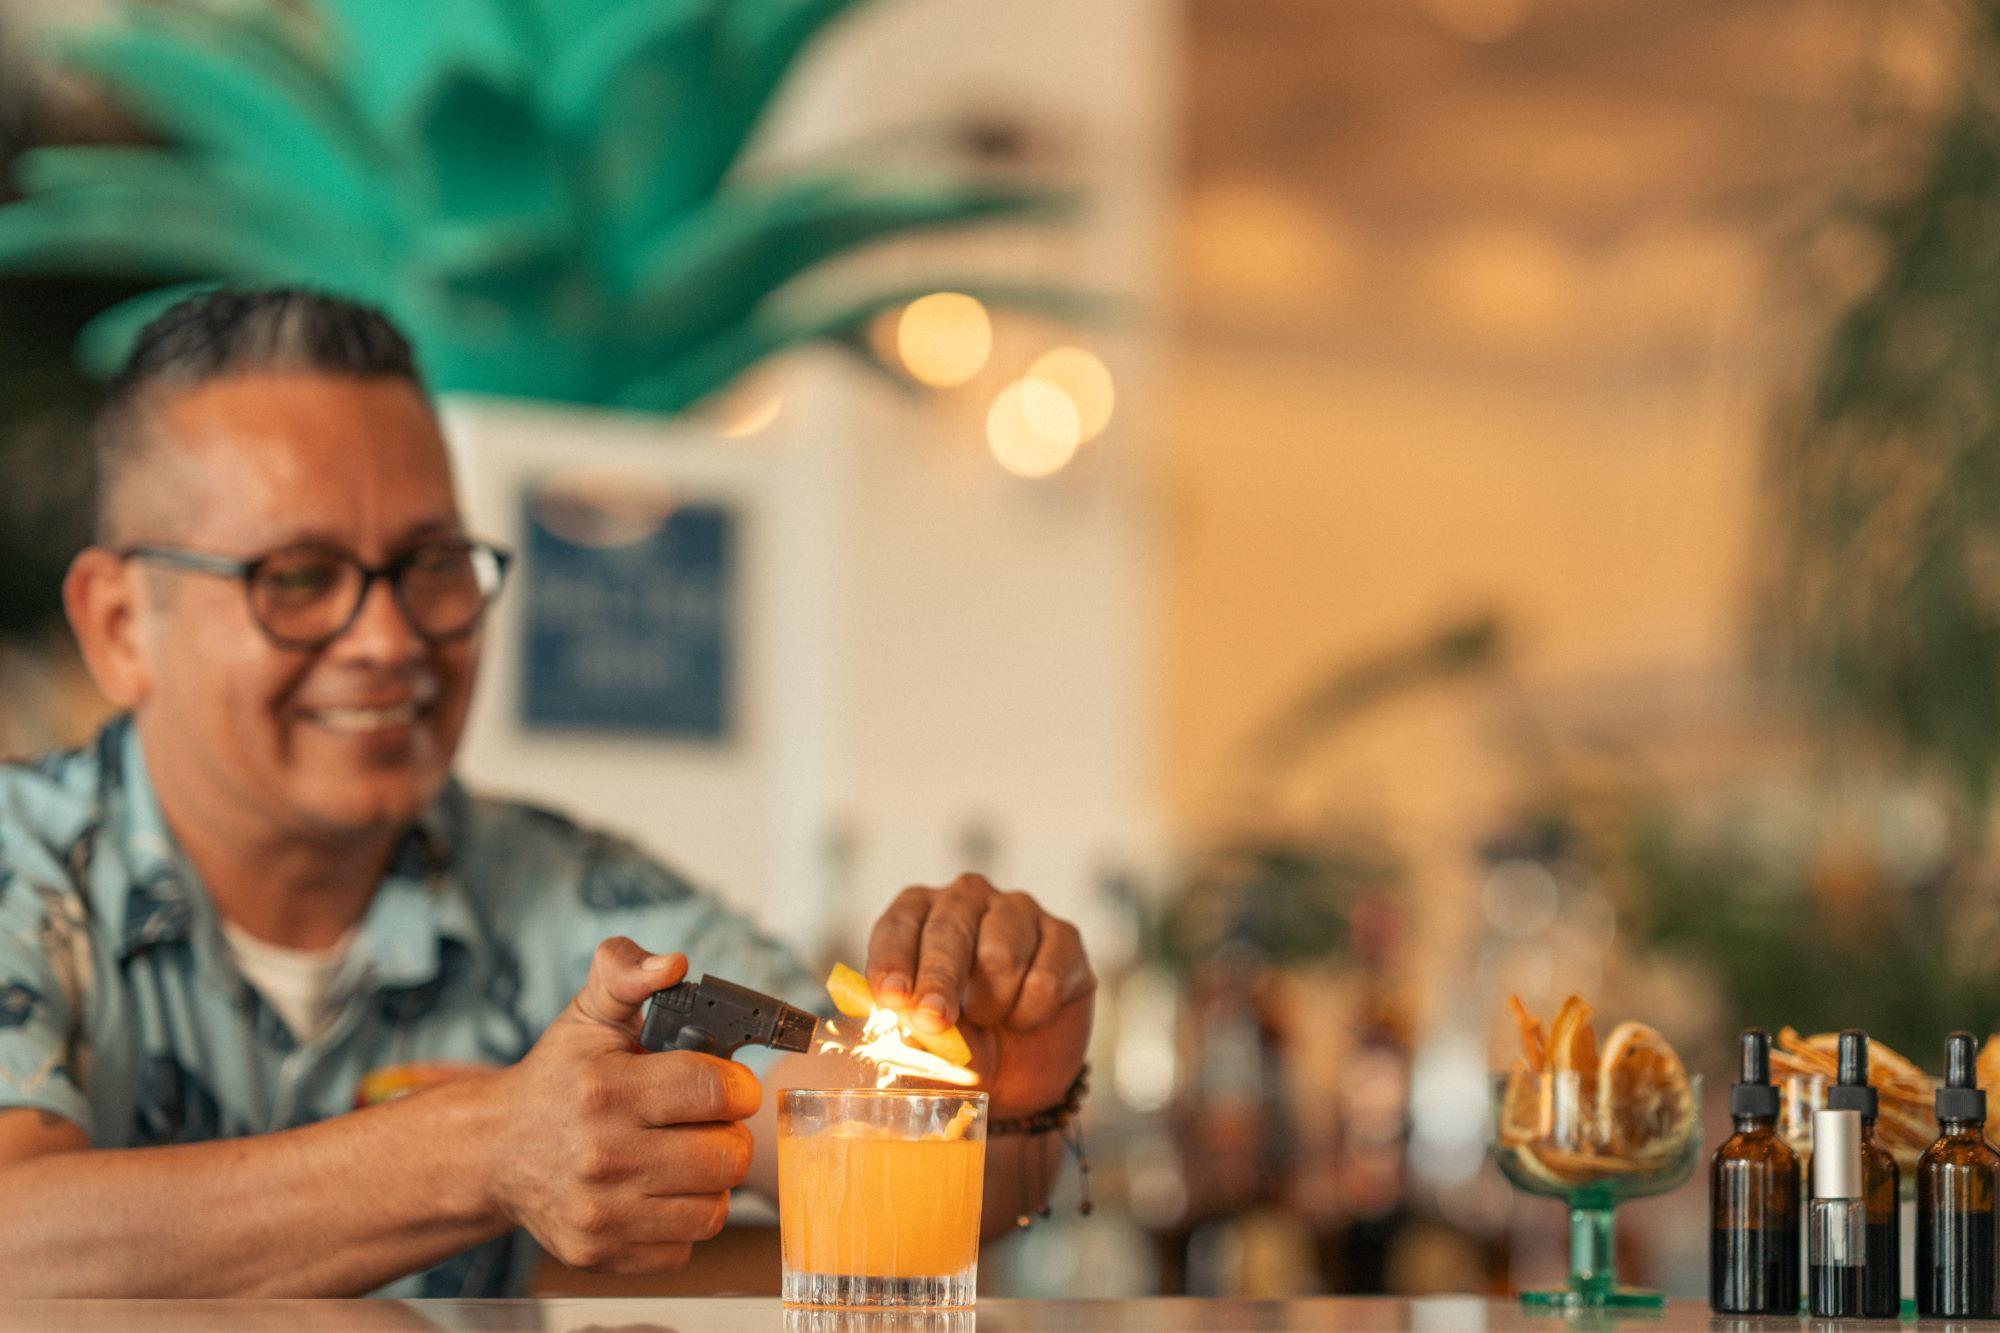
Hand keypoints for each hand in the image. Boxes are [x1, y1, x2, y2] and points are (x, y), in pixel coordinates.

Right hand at [485, 938, 759, 1273]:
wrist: (495, 1151)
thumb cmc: (557, 1079)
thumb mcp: (589, 1015)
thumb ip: (628, 974)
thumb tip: (674, 964)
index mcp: (606, 1089)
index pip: (715, 1089)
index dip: (738, 1086)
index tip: (729, 1086)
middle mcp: (601, 1155)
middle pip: (726, 1155)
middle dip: (729, 1134)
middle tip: (707, 1123)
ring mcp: (599, 1212)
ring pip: (714, 1208)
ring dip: (710, 1183)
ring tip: (684, 1157)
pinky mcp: (599, 1254)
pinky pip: (684, 1248)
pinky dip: (683, 1221)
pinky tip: (659, 1192)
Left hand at [866, 874, 1094, 1119]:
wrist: (1019, 1066)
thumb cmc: (960, 1039)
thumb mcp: (929, 1041)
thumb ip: (915, 1031)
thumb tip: (909, 1027)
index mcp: (918, 912)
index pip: (900, 926)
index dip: (893, 961)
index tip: (891, 997)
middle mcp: (967, 898)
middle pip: (950, 932)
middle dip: (939, 981)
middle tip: (933, 1021)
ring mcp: (1019, 911)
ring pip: (1001, 956)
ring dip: (991, 1005)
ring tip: (989, 1019)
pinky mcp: (1064, 936)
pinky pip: (1045, 980)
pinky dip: (1030, 1014)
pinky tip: (1025, 1019)